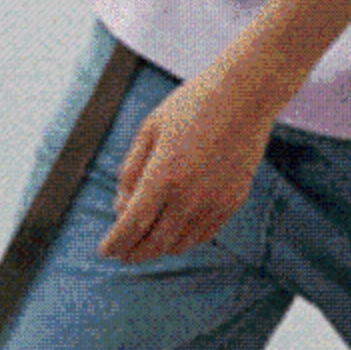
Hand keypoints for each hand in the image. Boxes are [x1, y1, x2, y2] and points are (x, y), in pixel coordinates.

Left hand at [99, 60, 278, 263]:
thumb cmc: (193, 105)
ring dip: (158, 249)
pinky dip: (184, 241)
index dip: (115, 243)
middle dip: (134, 253)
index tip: (105, 250)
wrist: (245, 95)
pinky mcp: (232, 203)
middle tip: (122, 254)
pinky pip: (203, 235)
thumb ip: (131, 170)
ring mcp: (214, 203)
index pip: (132, 226)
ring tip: (146, 244)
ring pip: (180, 245)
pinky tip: (173, 234)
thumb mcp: (150, 129)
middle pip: (154, 243)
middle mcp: (189, 197)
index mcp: (163, 176)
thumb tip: (121, 207)